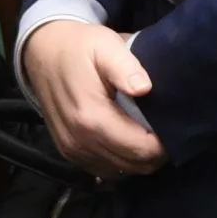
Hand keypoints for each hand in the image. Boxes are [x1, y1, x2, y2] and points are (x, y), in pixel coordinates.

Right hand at [21, 21, 166, 177]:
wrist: (42, 51)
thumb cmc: (79, 47)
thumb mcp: (106, 46)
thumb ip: (125, 67)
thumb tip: (144, 88)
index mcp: (91, 117)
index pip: (141, 149)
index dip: (164, 143)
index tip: (174, 126)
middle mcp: (79, 140)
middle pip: (133, 164)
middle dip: (155, 153)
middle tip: (165, 131)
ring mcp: (71, 149)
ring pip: (120, 171)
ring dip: (138, 158)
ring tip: (147, 135)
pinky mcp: (67, 152)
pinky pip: (103, 169)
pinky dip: (120, 160)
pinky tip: (126, 141)